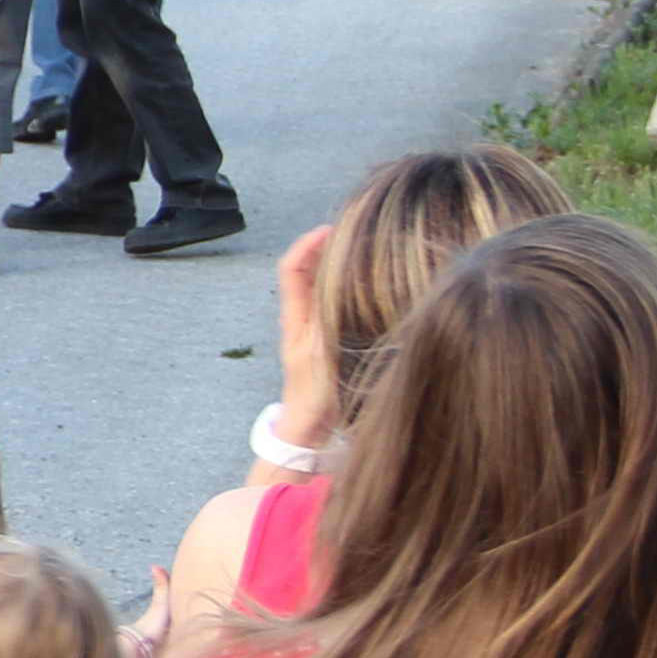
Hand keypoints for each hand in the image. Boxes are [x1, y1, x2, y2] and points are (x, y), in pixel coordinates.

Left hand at [272, 222, 340, 451]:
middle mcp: (300, 318)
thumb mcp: (324, 359)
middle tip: (352, 232)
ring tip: (361, 250)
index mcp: (296, 319)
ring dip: (333, 264)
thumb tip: (344, 295)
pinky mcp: (323, 338)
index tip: (330, 229)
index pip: (291, 269)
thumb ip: (332, 327)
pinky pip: (330, 301)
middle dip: (323, 247)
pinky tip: (364, 284)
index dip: (307, 244)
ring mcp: (310, 328)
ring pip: (318, 285)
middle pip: (305, 270)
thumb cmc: (315, 397)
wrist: (308, 428)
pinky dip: (343, 285)